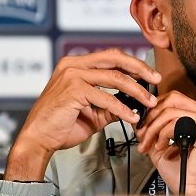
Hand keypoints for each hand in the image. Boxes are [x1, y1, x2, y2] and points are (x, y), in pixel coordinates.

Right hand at [5, 49, 160, 180]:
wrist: (38, 139)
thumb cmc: (62, 125)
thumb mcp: (94, 112)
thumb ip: (112, 105)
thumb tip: (135, 104)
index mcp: (76, 65)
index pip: (111, 56)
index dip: (133, 63)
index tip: (150, 74)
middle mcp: (73, 65)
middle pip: (115, 58)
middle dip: (140, 69)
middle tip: (156, 80)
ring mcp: (72, 75)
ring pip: (115, 77)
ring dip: (136, 91)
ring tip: (149, 103)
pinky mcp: (73, 90)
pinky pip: (106, 97)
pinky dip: (123, 108)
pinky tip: (132, 117)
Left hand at [134, 91, 195, 195]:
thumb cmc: (186, 176)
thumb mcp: (162, 146)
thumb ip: (153, 130)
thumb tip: (137, 116)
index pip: (175, 99)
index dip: (155, 110)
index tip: (142, 126)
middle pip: (173, 99)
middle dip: (152, 117)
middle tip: (143, 135)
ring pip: (172, 111)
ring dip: (154, 129)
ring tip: (150, 145)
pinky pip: (178, 123)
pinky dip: (164, 135)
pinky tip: (162, 148)